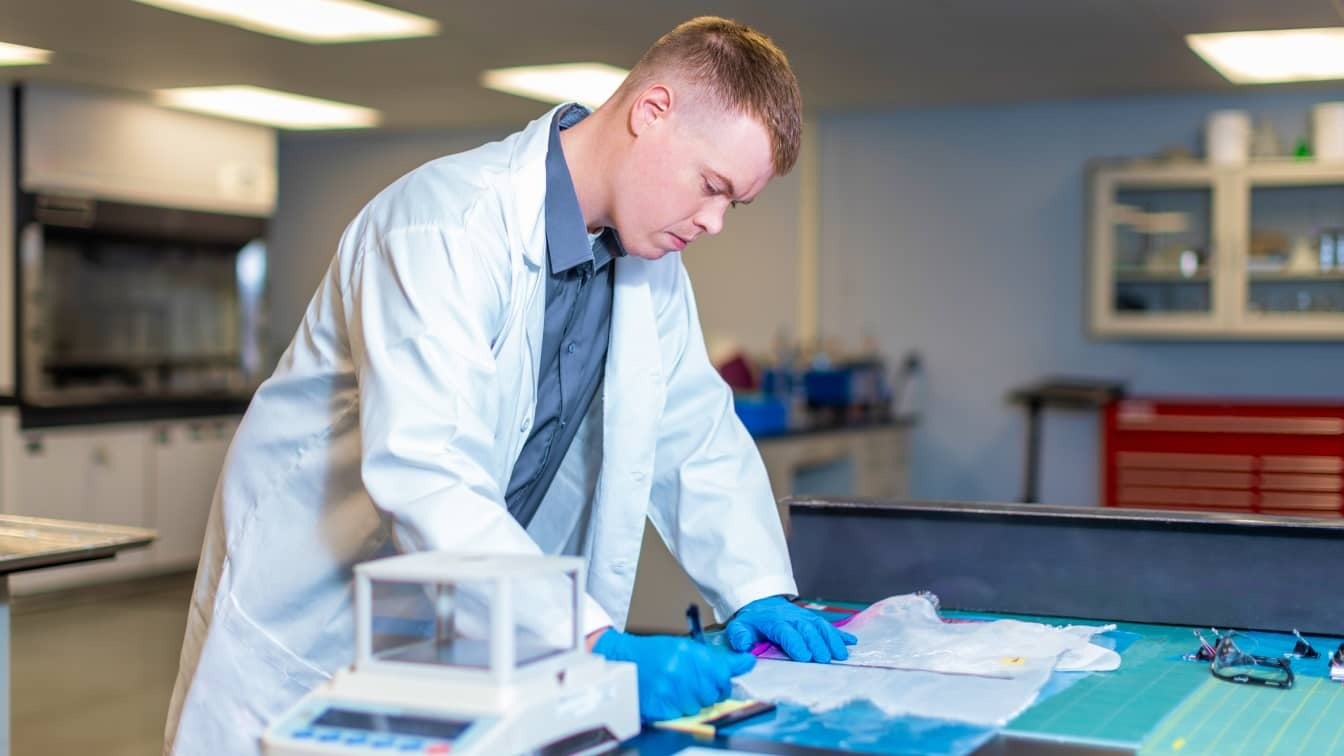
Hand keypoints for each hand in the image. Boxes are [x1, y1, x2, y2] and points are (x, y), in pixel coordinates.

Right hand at [591, 630, 756, 720]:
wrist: (621, 661)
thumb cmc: (653, 654)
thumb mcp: (684, 648)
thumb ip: (717, 659)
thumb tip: (748, 662)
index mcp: (689, 653)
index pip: (722, 675)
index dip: (720, 681)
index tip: (715, 681)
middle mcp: (681, 671)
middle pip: (713, 694)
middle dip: (706, 692)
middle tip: (690, 685)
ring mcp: (670, 691)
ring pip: (699, 708)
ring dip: (690, 703)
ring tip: (675, 689)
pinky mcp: (660, 708)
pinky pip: (682, 716)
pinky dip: (676, 711)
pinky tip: (666, 697)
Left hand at [725, 596, 856, 662]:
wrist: (760, 604)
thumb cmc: (751, 622)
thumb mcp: (739, 627)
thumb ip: (739, 636)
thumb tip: (743, 645)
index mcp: (773, 621)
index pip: (785, 631)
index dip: (795, 643)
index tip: (805, 657)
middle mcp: (792, 617)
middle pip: (807, 628)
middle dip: (817, 643)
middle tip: (824, 660)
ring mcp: (804, 617)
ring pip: (820, 626)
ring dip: (832, 639)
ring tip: (841, 655)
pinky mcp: (813, 619)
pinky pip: (828, 625)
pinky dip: (840, 633)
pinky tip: (852, 642)